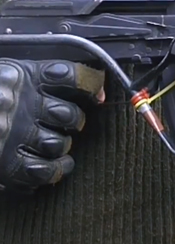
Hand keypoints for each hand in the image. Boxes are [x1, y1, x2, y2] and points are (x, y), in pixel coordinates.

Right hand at [0, 59, 104, 195]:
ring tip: (52, 143)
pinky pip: (44, 170)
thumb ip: (38, 75)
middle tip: (65, 122)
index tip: (96, 92)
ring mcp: (12, 134)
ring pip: (60, 143)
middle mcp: (19, 103)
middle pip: (70, 115)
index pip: (72, 75)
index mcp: (20, 76)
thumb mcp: (4, 72)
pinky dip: (55, 170)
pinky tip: (56, 167)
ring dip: (62, 146)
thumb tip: (94, 89)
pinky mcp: (4, 164)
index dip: (91, 83)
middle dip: (74, 121)